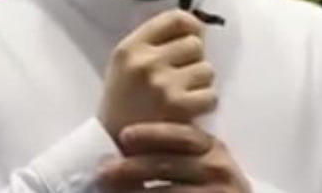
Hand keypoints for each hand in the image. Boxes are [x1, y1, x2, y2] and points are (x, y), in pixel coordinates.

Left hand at [97, 122, 250, 192]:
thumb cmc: (209, 181)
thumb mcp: (202, 159)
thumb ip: (177, 148)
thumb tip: (126, 138)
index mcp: (211, 145)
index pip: (180, 135)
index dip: (152, 133)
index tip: (124, 134)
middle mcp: (217, 166)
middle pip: (168, 164)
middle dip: (132, 167)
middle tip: (103, 171)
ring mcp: (218, 190)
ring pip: (169, 191)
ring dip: (137, 192)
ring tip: (111, 192)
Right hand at [98, 10, 216, 141]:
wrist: (112, 147)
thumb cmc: (123, 103)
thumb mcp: (126, 65)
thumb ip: (154, 44)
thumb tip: (198, 29)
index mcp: (130, 47)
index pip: (176, 18)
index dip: (192, 26)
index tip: (193, 38)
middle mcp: (145, 61)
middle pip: (195, 44)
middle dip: (194, 60)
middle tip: (182, 77)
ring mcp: (162, 84)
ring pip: (207, 69)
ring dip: (200, 83)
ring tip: (182, 95)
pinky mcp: (178, 107)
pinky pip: (211, 95)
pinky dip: (204, 104)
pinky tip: (189, 111)